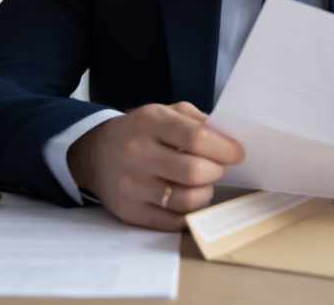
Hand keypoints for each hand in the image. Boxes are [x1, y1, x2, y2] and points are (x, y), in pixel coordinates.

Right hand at [67, 102, 244, 230]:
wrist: (95, 154)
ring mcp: (132, 186)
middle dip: (216, 171)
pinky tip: (188, 199)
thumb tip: (230, 141)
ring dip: (205, 193)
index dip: (225, 148)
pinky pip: (173, 221)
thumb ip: (198, 121)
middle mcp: (138, 153)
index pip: (197, 138)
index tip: (237, 153)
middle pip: (194, 172)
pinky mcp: (129, 212)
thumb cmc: (142, 131)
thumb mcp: (166, 112)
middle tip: (217, 168)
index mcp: (151, 122)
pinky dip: (189, 213)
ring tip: (203, 184)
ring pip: (187, 200)